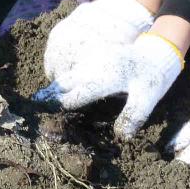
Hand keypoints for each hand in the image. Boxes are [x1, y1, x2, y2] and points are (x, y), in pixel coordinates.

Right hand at [38, 0, 179, 137]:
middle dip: (48, 94)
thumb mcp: (148, 98)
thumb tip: (121, 137)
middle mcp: (93, 67)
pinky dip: (64, 77)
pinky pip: (74, 66)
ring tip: (40, 97)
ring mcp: (93, 59)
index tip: (42, 114)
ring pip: (67, 73)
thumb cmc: (153, 76)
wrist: (158, 50)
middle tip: (32, 104)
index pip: (75, 95)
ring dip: (54, 85)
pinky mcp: (95, 55)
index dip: (59, 106)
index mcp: (104, 79)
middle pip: (64, 82)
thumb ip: (133, 116)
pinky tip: (60, 86)